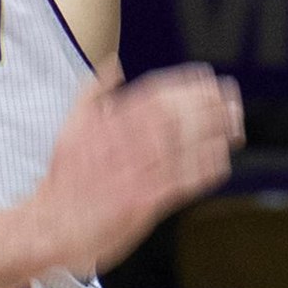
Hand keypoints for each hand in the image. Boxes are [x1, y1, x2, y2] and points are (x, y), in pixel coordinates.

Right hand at [30, 64, 243, 271]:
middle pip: (175, 116)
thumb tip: (113, 63)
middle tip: (230, 94)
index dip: (184, 84)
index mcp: (109, 124)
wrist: (51, 225)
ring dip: (213, 132)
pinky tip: (222, 158)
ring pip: (183, 146)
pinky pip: (182, 182)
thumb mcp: (70, 125)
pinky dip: (204, 169)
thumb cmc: (63, 180)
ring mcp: (137, 173)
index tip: (206, 76)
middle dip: (206, 103)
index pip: (153, 95)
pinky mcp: (146, 201)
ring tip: (236, 122)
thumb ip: (93, 91)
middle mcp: (126, 144)